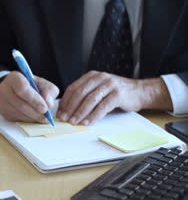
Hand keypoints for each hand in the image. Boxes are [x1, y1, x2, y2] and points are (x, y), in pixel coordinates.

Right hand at [0, 71, 58, 122]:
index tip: (45, 108)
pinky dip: (27, 120)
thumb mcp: (42, 84)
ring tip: (42, 118)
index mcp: (14, 78)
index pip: (22, 89)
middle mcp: (4, 88)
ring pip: (18, 113)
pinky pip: (15, 118)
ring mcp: (1, 101)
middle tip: (46, 117)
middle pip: (20, 103)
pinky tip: (34, 118)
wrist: (16, 89)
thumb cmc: (31, 86)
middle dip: (35, 112)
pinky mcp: (2, 111)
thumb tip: (48, 102)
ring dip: (32, 118)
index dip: (34, 100)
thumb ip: (48, 90)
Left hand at [57, 71, 171, 125]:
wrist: (139, 91)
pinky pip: (102, 107)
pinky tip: (87, 122)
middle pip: (80, 93)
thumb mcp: (98, 89)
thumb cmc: (116, 93)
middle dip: (70, 107)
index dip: (65, 101)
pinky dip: (93, 116)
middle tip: (64, 118)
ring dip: (80, 112)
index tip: (59, 112)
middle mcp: (99, 78)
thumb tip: (67, 109)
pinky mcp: (118, 94)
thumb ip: (85, 95)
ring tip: (73, 122)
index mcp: (91, 76)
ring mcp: (109, 85)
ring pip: (90, 100)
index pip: (73, 88)